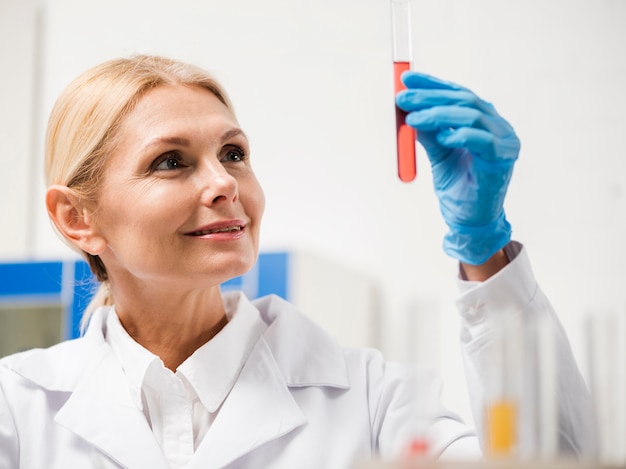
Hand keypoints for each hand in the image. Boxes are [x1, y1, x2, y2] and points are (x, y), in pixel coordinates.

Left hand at [395, 72, 519, 264]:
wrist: (469, 221)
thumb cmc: (458, 187)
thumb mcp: (438, 154)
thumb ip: (428, 132)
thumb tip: (408, 108)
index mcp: (483, 120)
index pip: (458, 94)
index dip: (432, 84)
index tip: (406, 78)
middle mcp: (497, 126)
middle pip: (464, 100)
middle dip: (429, 97)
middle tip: (402, 98)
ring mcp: (504, 141)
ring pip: (471, 116)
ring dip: (438, 115)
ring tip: (413, 119)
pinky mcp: (503, 160)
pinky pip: (484, 141)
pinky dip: (461, 136)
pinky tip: (443, 138)